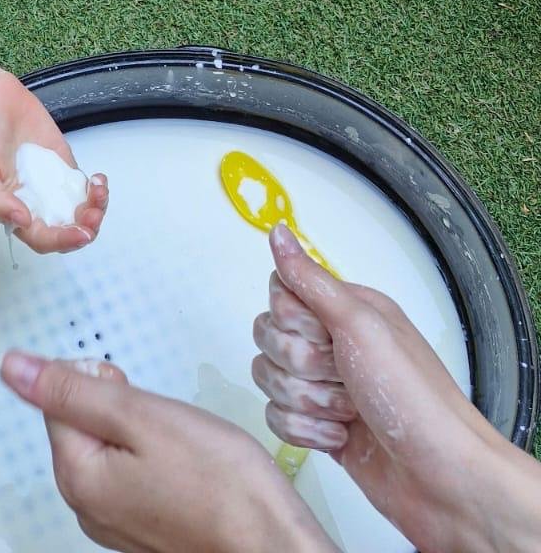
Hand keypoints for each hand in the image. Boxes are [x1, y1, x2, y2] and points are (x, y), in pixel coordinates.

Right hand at [0, 67, 107, 252]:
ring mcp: (52, 184)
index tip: (79, 233)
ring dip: (96, 209)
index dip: (62, 240)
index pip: (42, 238)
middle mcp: (35, 202)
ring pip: (80, 211)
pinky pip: (85, 186)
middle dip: (85, 228)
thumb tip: (22, 221)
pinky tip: (98, 180)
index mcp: (13, 210)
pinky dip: (97, 189)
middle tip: (94, 215)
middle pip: (66, 229)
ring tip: (99, 192)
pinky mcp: (64, 165)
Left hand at [0, 351, 333, 552]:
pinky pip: (135, 473)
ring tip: (181, 445)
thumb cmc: (220, 484)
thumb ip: (73, 388)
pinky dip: (157, 459)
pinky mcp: (145, 527)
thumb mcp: (141, 415)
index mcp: (77, 477)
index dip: (100, 380)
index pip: (57, 397)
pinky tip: (187, 466)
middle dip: (121, 406)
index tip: (134, 392)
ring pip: (111, 446)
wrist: (273, 543)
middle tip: (164, 421)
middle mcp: (88, 507)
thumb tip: (13, 368)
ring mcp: (117, 523)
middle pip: (82, 423)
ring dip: (142, 433)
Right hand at [252, 224, 530, 552]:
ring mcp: (325, 387)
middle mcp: (334, 344)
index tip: (323, 334)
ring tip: (347, 412)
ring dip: (307, 401)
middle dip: (301, 366)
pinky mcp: (319, 426)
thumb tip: (278, 231)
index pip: (281, 293)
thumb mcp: (361, 325)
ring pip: (270, 378)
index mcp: (347, 310)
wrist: (442, 478)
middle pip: (269, 337)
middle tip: (343, 376)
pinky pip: (277, 418)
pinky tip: (339, 437)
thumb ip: (311, 280)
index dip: (291, 319)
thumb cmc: (412, 395)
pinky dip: (305, 432)